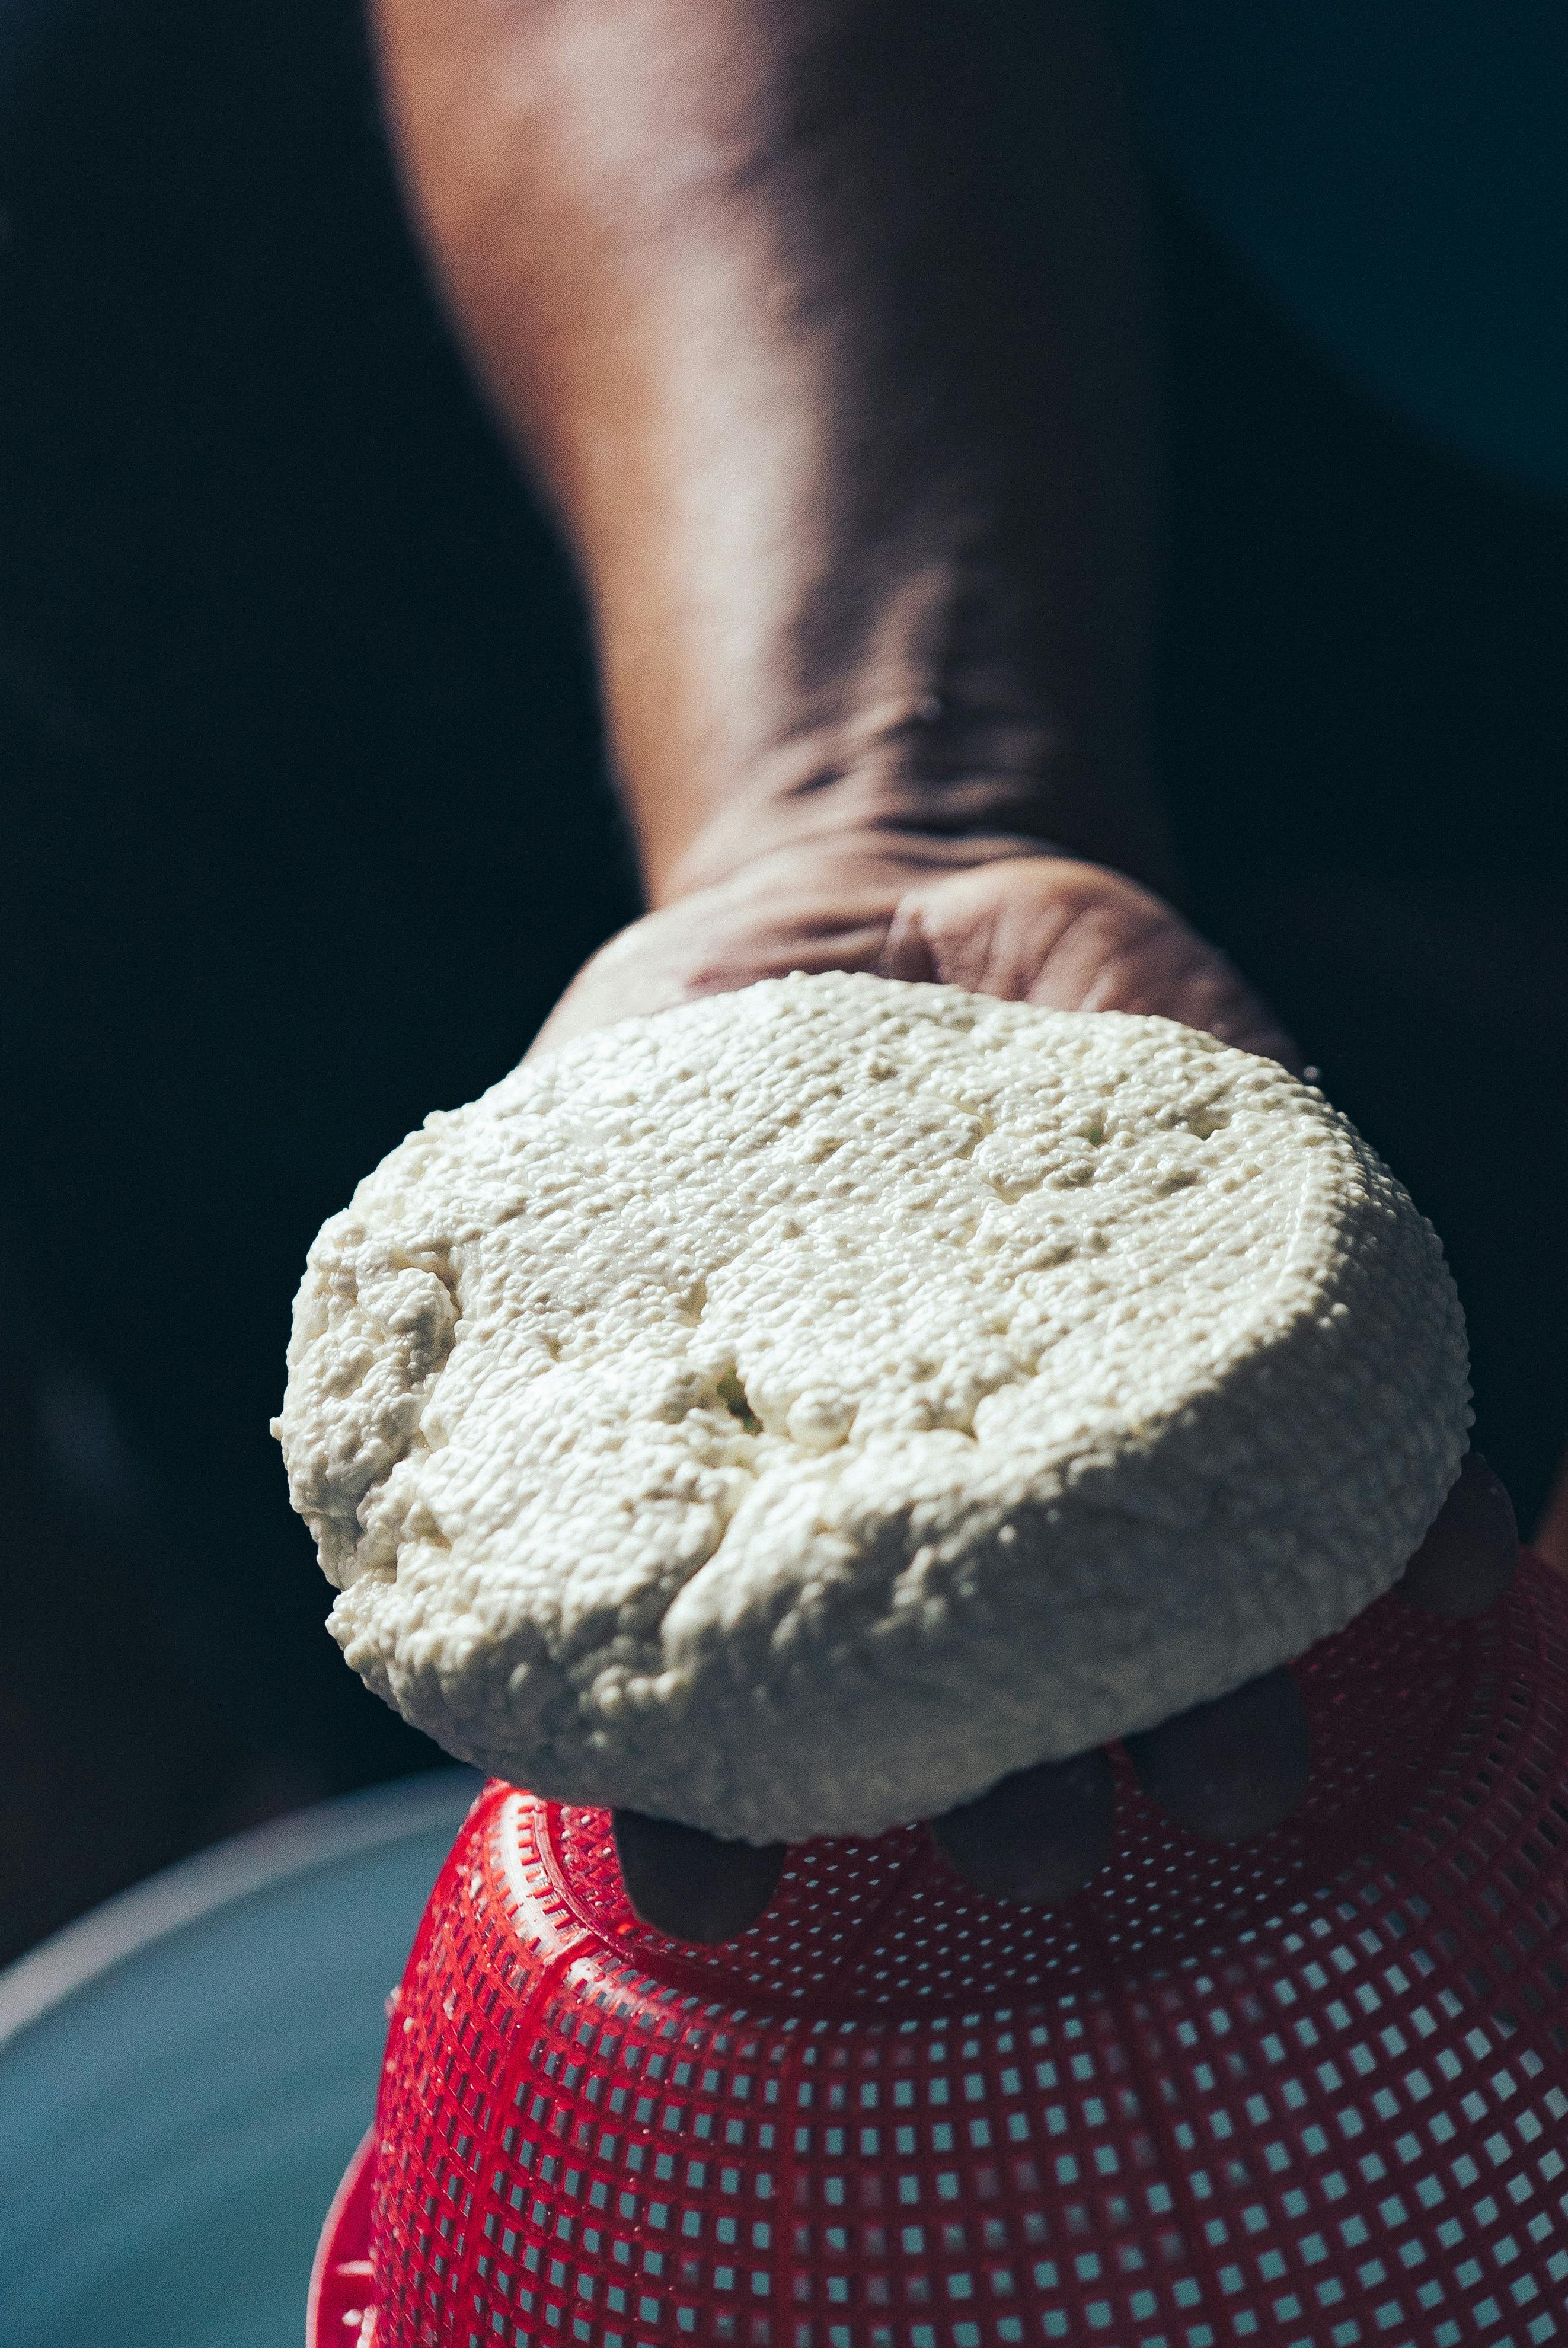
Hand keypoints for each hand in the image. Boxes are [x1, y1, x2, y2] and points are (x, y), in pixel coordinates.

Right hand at [531, 837, 1520, 1937]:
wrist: (887, 878)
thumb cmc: (694, 1042)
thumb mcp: (564, 1146)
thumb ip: (519, 1281)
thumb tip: (401, 1449)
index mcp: (784, 1495)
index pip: (752, 1695)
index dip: (725, 1809)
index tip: (716, 1887)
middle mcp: (959, 1498)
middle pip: (992, 1698)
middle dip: (1013, 1795)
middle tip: (1028, 1850)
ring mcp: (1118, 1416)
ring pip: (1184, 1609)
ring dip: (1219, 1704)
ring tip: (1235, 1771)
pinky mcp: (1256, 1306)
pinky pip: (1360, 1432)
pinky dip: (1418, 1505)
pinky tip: (1454, 1554)